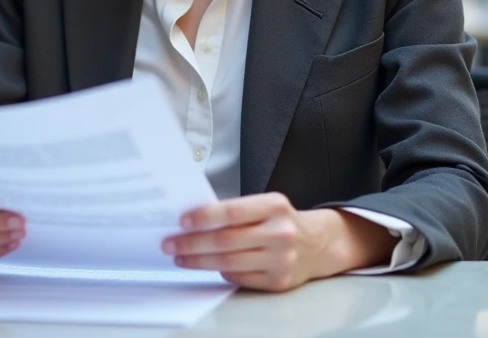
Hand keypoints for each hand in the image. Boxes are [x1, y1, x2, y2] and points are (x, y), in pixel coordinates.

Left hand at [163, 193, 396, 291]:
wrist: (317, 245)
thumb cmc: (280, 221)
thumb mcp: (265, 206)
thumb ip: (236, 211)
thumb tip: (192, 220)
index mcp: (275, 206)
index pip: (233, 211)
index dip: (204, 217)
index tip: (181, 221)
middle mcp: (281, 233)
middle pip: (226, 241)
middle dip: (192, 243)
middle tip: (170, 243)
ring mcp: (282, 259)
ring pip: (229, 262)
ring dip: (199, 261)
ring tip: (180, 257)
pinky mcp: (279, 281)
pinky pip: (239, 278)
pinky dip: (220, 272)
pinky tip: (207, 266)